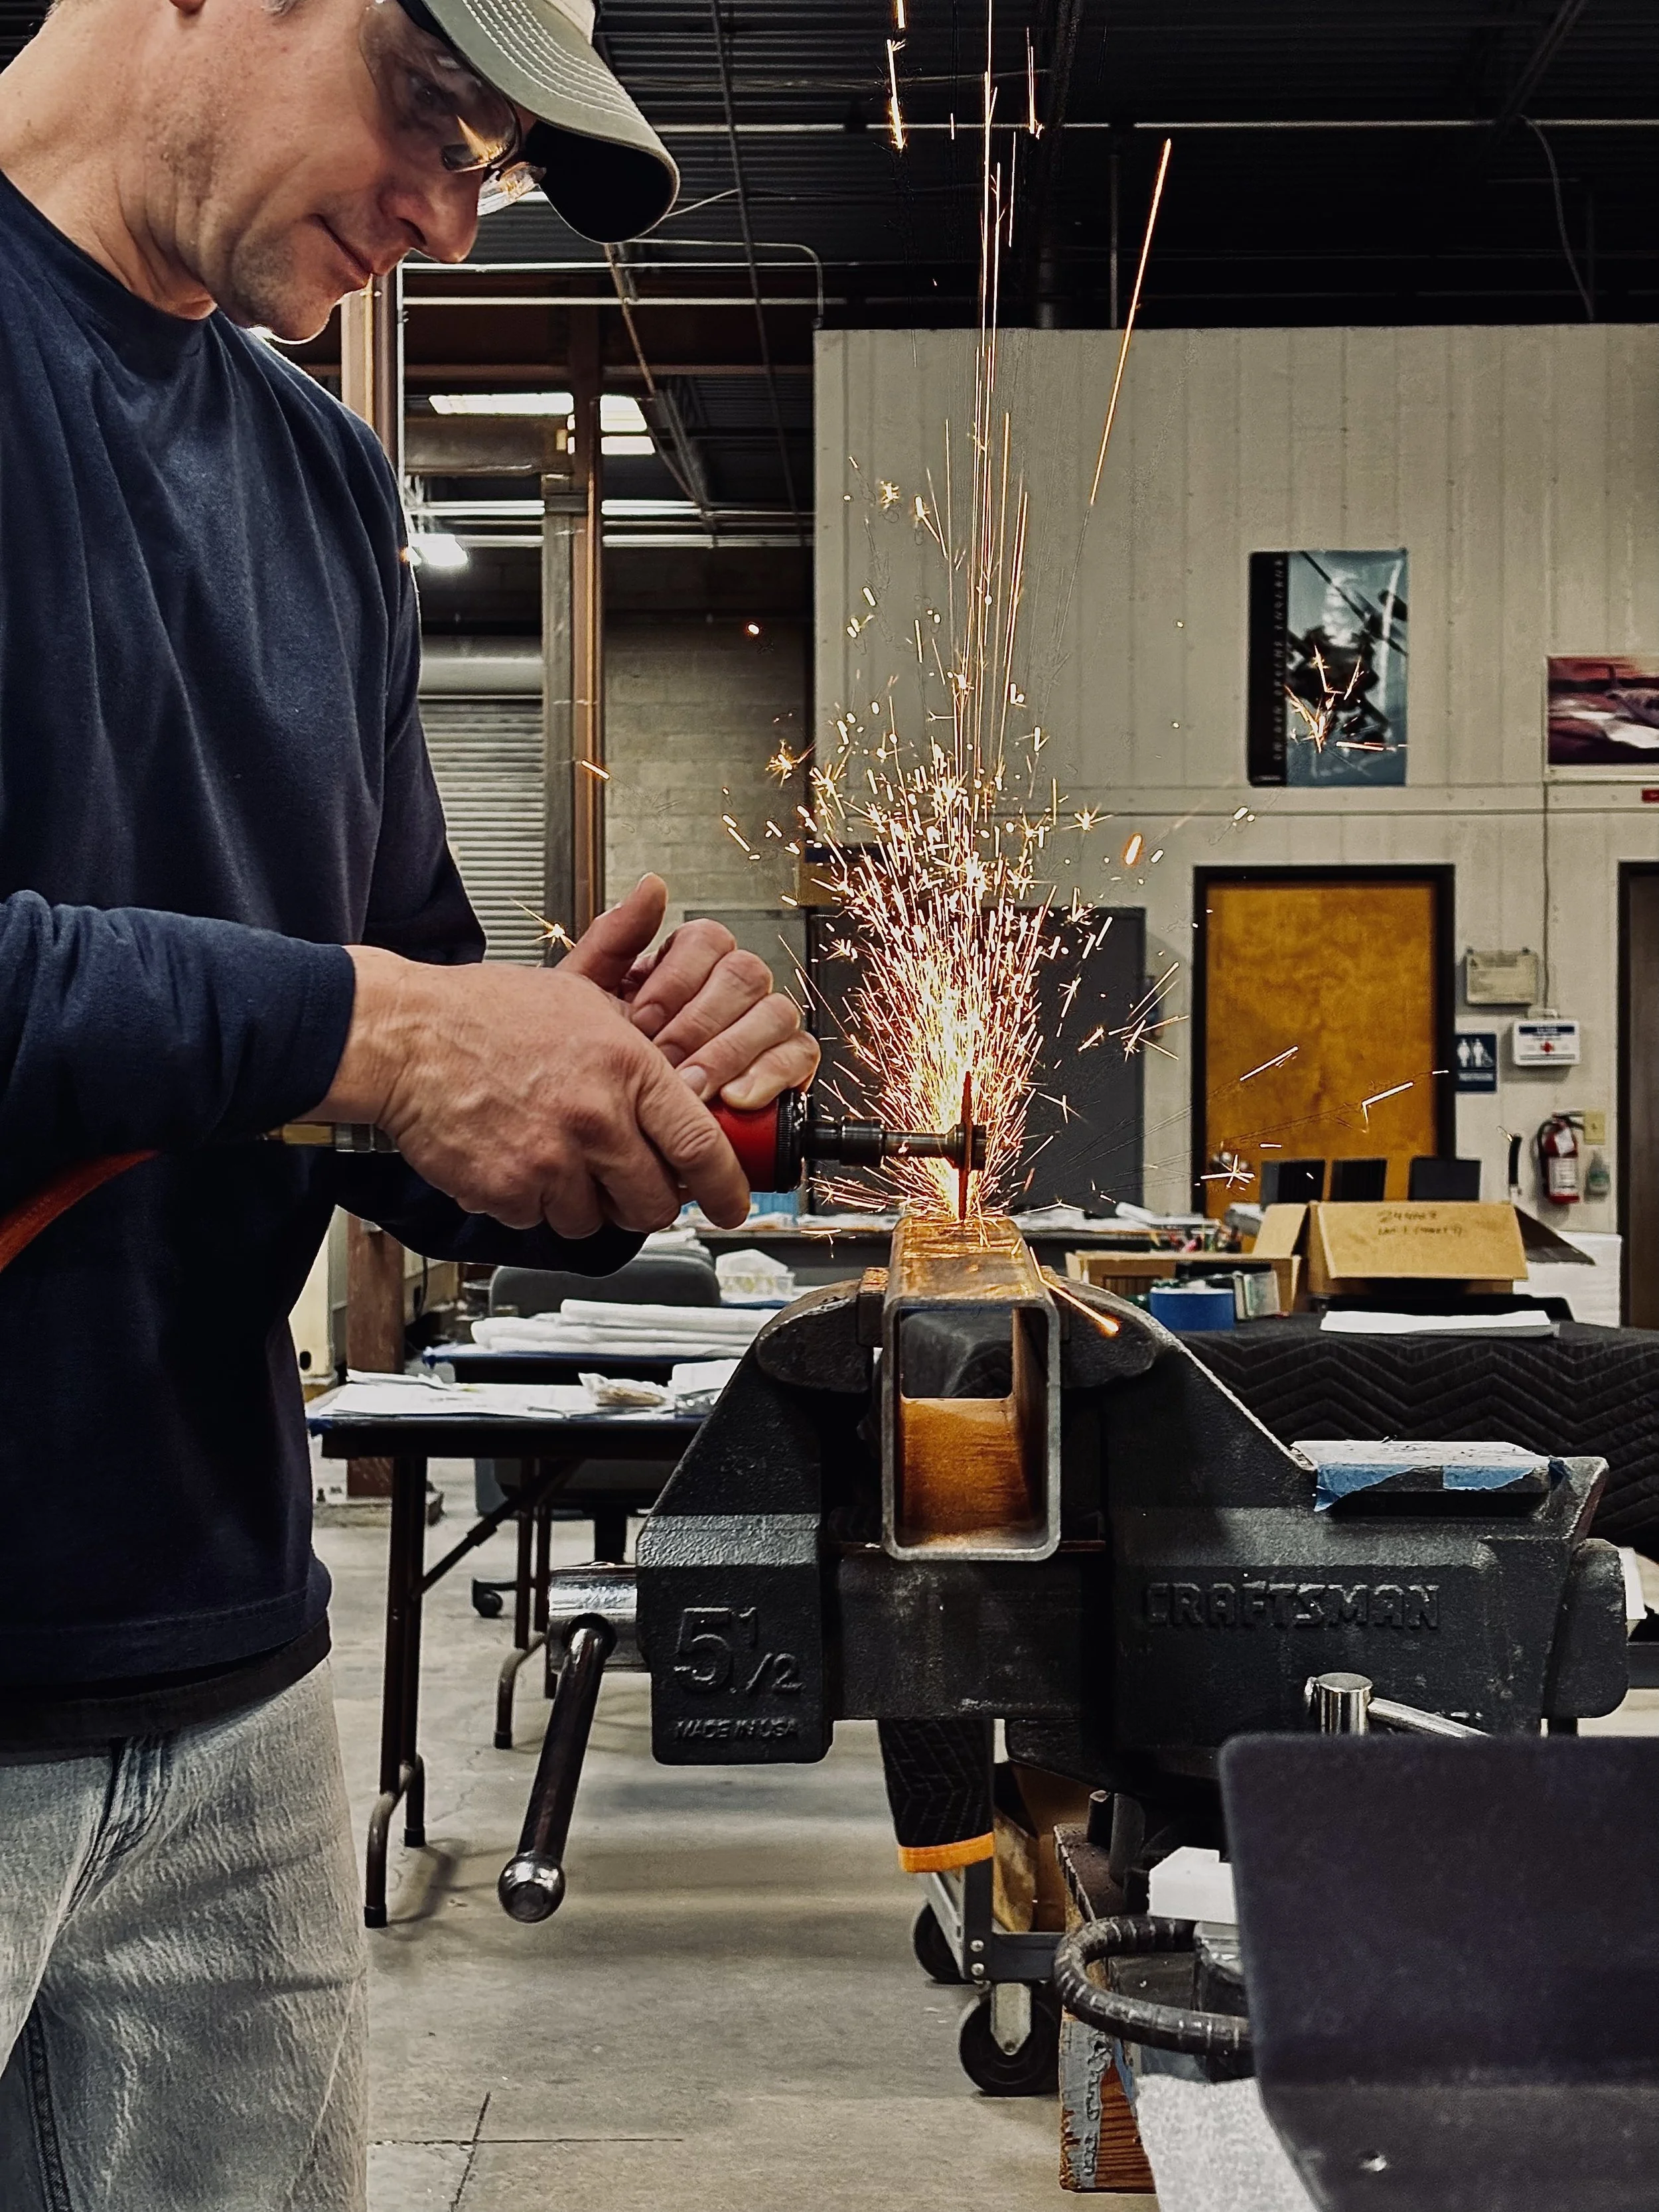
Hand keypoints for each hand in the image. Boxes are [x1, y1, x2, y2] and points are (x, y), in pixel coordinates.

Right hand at [309, 949, 750, 1237]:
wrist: (403, 1039)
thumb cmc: (482, 1015)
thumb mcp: (572, 983)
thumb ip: (625, 958)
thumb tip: (654, 896)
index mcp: (626, 1067)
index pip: (700, 1144)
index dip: (725, 1187)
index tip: (731, 1204)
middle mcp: (595, 1117)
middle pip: (654, 1200)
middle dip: (645, 1202)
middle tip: (628, 1184)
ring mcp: (552, 1159)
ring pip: (596, 1220)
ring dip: (583, 1203)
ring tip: (558, 1161)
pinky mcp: (509, 1190)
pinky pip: (540, 1221)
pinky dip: (531, 1204)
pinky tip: (516, 1163)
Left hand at [564, 874, 818, 1108]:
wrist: (614, 1114)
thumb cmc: (602, 1056)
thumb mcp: (589, 998)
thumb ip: (615, 938)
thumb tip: (652, 885)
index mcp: (689, 963)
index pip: (708, 938)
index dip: (676, 981)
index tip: (642, 1021)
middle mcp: (733, 987)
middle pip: (746, 973)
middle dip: (700, 1024)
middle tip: (666, 1061)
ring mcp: (764, 1023)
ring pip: (776, 1012)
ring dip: (731, 1053)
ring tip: (694, 1088)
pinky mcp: (787, 1062)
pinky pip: (799, 1054)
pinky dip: (770, 1075)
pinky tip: (735, 1098)